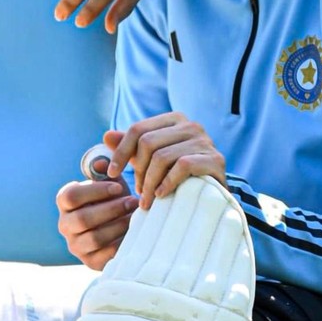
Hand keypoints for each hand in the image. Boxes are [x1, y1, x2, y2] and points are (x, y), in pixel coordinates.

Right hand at [56, 170, 137, 269]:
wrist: (120, 225)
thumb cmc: (113, 198)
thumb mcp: (110, 182)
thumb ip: (105, 169)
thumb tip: (100, 163)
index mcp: (64, 203)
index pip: (70, 197)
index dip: (95, 191)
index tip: (119, 187)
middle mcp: (64, 225)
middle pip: (82, 219)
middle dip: (111, 209)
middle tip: (132, 202)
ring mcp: (76, 245)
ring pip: (94, 238)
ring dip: (118, 225)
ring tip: (135, 216)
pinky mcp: (90, 262)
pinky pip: (105, 255)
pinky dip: (121, 243)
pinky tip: (133, 232)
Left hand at [107, 114, 225, 206]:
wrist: (213, 196)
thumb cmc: (177, 177)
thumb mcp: (150, 161)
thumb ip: (130, 148)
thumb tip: (106, 135)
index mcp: (174, 120)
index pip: (138, 129)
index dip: (121, 152)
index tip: (112, 173)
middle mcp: (191, 125)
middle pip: (148, 142)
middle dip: (138, 171)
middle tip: (138, 193)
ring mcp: (205, 141)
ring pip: (162, 156)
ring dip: (149, 183)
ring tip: (147, 200)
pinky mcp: (215, 159)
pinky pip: (183, 166)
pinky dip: (168, 183)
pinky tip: (162, 195)